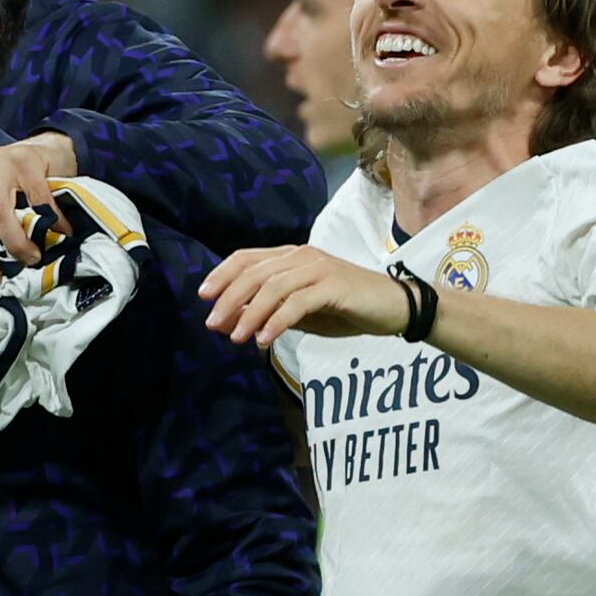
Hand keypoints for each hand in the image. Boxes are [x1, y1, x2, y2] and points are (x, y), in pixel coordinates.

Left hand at [198, 242, 411, 348]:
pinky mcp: (334, 286)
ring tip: (236, 337)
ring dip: (249, 314)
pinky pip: (297, 303)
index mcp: (291, 256)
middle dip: (229, 298)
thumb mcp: (300, 311)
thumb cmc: (346, 308)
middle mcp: (302, 256)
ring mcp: (319, 269)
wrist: (393, 307)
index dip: (222, 275)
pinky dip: (276, 321)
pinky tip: (264, 339)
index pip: (247, 258)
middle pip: (254, 272)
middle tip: (213, 324)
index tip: (203, 297)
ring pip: (272, 287)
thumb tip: (230, 321)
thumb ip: (268, 311)